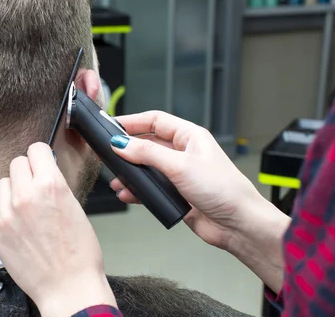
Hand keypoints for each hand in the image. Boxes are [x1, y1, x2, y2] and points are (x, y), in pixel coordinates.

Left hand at [0, 143, 116, 315]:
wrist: (68, 288)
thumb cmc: (80, 253)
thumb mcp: (74, 206)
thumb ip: (54, 185)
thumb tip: (43, 172)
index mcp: (50, 185)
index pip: (35, 149)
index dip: (41, 156)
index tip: (42, 162)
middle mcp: (25, 195)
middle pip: (16, 163)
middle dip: (26, 172)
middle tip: (35, 186)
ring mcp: (6, 215)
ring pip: (2, 184)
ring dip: (13, 191)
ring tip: (26, 208)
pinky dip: (6, 215)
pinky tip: (21, 229)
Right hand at [110, 111, 289, 292]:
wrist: (239, 225)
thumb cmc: (224, 190)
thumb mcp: (180, 166)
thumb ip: (147, 153)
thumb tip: (121, 143)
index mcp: (189, 137)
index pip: (155, 121)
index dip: (132, 121)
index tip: (110, 125)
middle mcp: (183, 153)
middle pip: (147, 144)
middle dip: (127, 150)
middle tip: (108, 153)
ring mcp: (179, 174)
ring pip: (147, 168)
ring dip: (130, 174)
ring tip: (117, 180)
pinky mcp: (176, 194)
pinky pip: (150, 188)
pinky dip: (137, 191)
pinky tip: (128, 194)